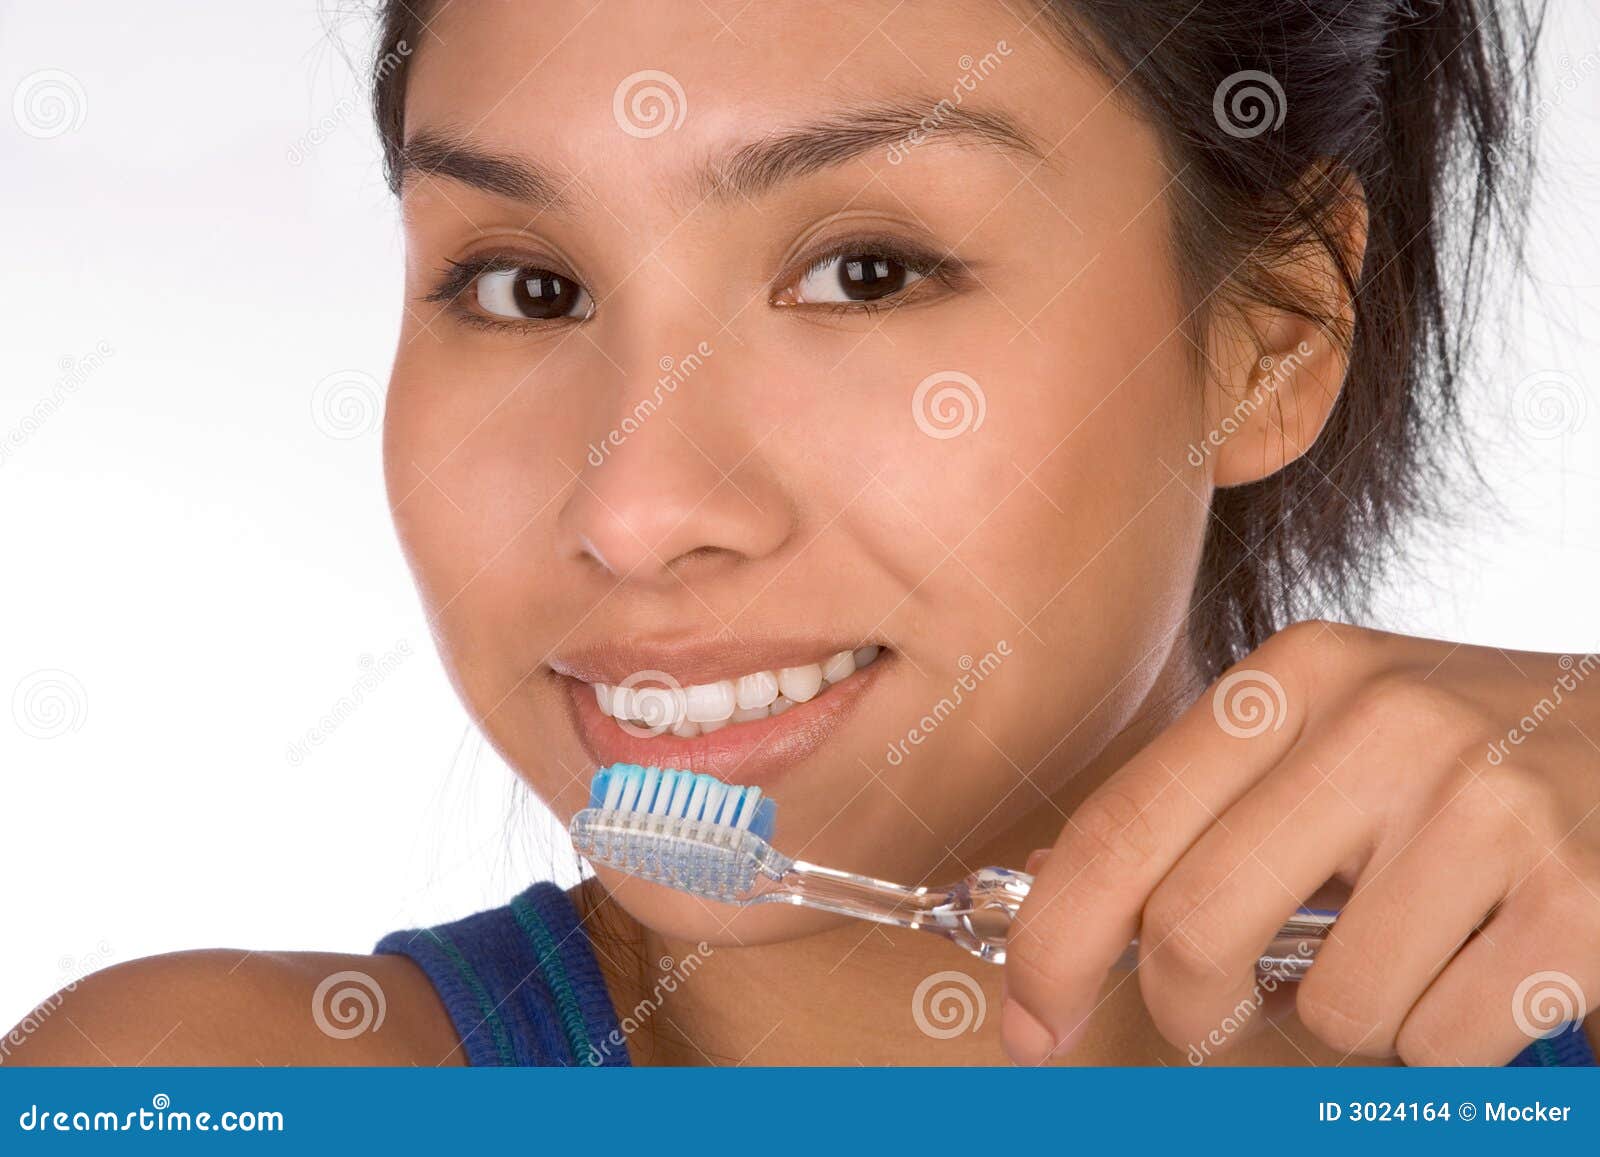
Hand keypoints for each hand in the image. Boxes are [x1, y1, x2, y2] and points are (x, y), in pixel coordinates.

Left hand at [1002, 620, 1599, 1064]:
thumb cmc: (1464, 761)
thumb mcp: (1330, 737)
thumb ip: (1211, 809)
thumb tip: (1061, 918)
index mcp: (1293, 677)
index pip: (1121, 824)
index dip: (1050, 942)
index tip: (1027, 1022)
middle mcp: (1380, 722)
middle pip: (1192, 929)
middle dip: (1191, 1009)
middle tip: (1226, 1015)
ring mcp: (1485, 805)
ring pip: (1331, 1011)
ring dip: (1355, 1020)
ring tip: (1417, 945)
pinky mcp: (1578, 901)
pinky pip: (1438, 1045)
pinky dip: (1445, 1043)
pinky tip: (1490, 963)